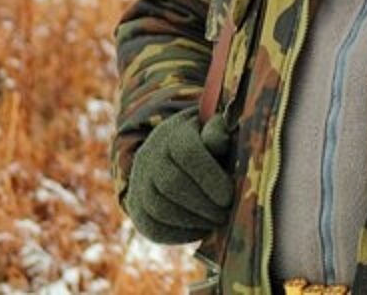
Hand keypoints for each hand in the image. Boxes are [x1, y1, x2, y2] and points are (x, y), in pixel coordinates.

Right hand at [123, 109, 234, 243]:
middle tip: (225, 214)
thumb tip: (218, 141)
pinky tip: (201, 230)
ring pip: (159, 208)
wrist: (173, 155)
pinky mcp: (137, 208)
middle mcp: (150, 156)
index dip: (210, 178)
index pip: (188, 153)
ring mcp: (139, 182)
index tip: (229, 196)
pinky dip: (179, 234)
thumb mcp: (215, 132)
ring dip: (192, 221)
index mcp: (173, 134)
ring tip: (216, 222)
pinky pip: (152, 228)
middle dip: (203, 204)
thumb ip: (219, 133)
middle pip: (172, 184)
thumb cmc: (206, 144)